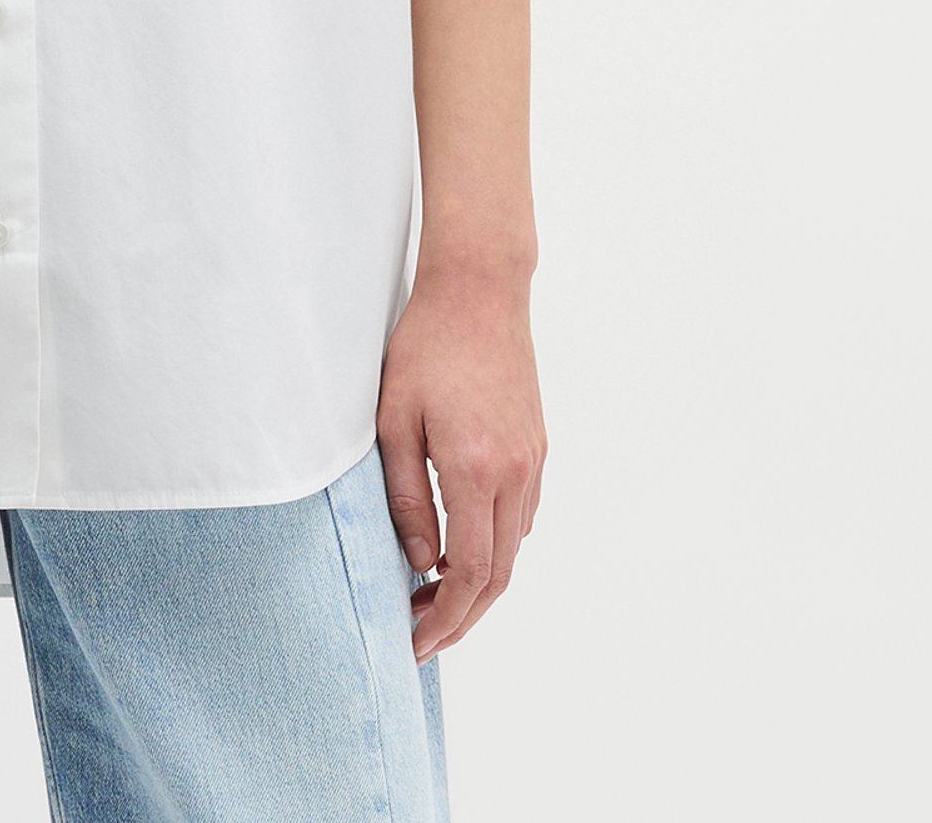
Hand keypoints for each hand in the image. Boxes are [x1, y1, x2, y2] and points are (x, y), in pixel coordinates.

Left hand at [374, 258, 545, 665]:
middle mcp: (516, 473)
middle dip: (462, 616)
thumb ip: (406, 496)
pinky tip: (462, 547)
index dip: (445, 618)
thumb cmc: (426, 345)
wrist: (480, 289)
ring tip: (432, 598)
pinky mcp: (538, 447)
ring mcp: (533, 461)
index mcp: (476, 469)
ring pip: (515, 548)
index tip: (415, 642)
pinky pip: (522, 516)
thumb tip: (421, 562)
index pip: (471, 574)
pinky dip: (497, 546)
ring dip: (480, 585)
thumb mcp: (394, 419)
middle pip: (500, 575)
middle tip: (421, 637)